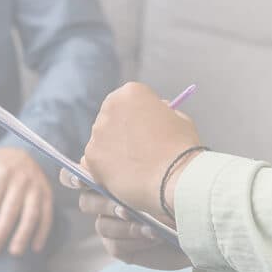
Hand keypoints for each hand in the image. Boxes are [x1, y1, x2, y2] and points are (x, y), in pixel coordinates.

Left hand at [0, 147, 53, 256]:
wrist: (21, 151)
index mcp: (1, 171)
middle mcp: (21, 177)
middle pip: (11, 209)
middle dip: (1, 231)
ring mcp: (36, 185)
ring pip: (31, 213)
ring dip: (24, 234)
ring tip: (14, 252)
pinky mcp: (47, 192)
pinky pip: (47, 213)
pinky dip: (43, 231)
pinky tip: (36, 247)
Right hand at [60, 171, 189, 269]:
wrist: (200, 218)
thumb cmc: (180, 188)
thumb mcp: (158, 168)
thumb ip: (131, 162)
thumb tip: (102, 160)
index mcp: (112, 174)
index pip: (79, 173)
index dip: (72, 177)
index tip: (81, 179)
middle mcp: (108, 199)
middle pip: (87, 201)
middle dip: (106, 203)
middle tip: (127, 207)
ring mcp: (113, 224)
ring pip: (101, 225)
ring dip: (126, 225)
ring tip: (150, 224)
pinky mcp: (121, 247)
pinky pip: (114, 245)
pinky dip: (134, 240)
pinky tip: (153, 235)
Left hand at [81, 81, 203, 219]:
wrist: (174, 178)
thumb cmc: (181, 147)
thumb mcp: (177, 117)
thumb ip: (160, 111)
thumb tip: (150, 114)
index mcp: (130, 92)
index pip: (126, 100)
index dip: (135, 115)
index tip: (143, 128)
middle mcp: (109, 108)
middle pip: (110, 117)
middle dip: (120, 131)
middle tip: (136, 149)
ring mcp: (98, 133)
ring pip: (101, 140)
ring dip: (112, 149)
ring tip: (133, 166)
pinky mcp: (91, 157)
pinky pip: (93, 161)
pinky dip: (104, 169)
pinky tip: (121, 176)